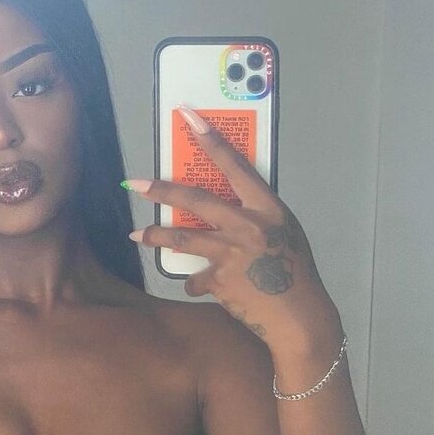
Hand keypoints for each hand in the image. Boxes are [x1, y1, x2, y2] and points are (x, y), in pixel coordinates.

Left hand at [125, 106, 338, 346]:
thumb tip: (226, 210)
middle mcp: (248, 226)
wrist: (299, 315)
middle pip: (196, 200)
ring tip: (137, 235)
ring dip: (156, 235)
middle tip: (134, 184)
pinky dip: (196, 283)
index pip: (235, 166)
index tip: (190, 119)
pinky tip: (199, 287)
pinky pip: (196, 278)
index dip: (211, 141)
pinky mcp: (220, 280)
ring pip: (182, 238)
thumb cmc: (296, 272)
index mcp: (268, 208)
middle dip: (161, 190)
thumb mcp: (285, 233)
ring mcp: (231, 253)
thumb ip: (256, 217)